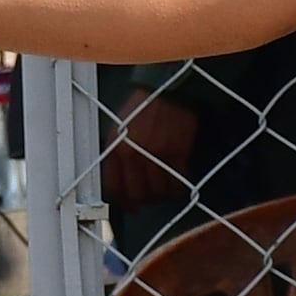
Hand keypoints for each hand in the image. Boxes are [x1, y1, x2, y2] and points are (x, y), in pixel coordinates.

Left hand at [101, 92, 200, 206]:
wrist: (168, 89)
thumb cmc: (144, 106)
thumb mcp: (120, 127)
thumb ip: (118, 152)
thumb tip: (122, 179)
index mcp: (115, 147)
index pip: (114, 186)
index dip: (123, 201)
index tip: (131, 207)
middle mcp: (133, 153)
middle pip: (137, 193)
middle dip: (145, 200)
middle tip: (152, 200)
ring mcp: (155, 154)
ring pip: (158, 191)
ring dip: (164, 195)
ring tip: (167, 191)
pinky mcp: (177, 152)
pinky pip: (178, 181)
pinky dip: (180, 188)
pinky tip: (181, 186)